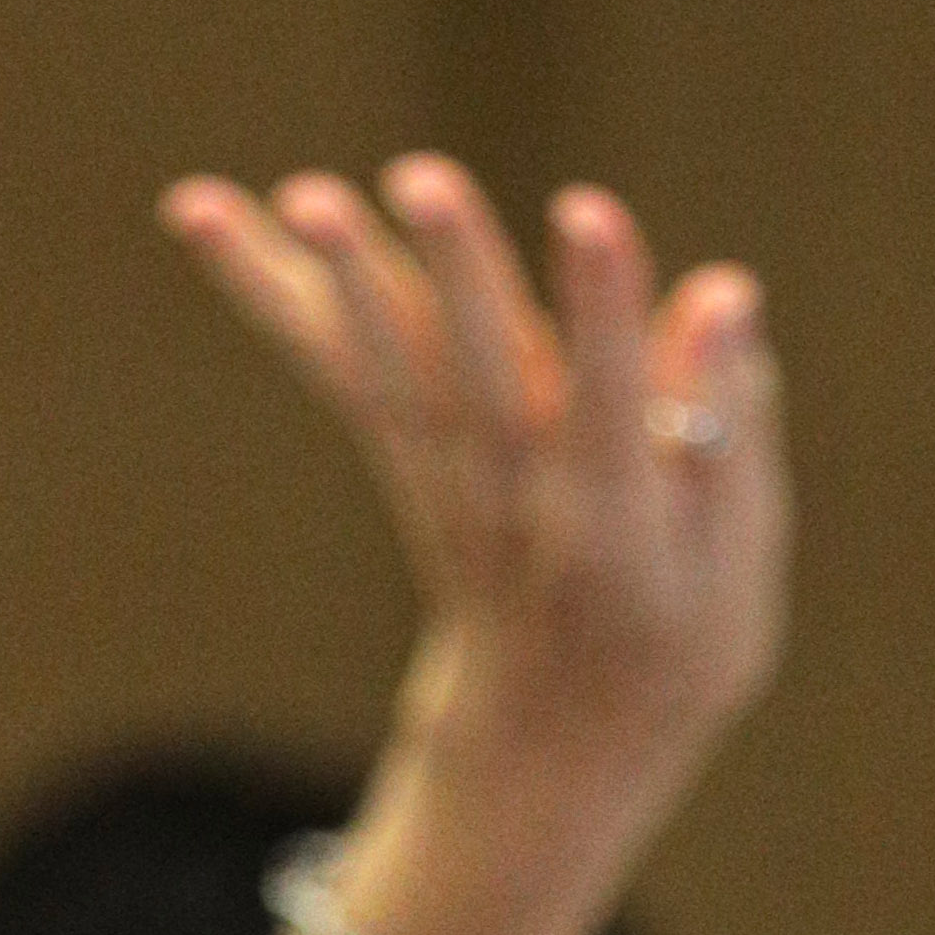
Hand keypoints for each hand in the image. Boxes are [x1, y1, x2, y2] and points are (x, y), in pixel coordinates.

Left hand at [164, 156, 786, 934]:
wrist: (551, 754)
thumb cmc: (677, 648)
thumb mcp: (736, 577)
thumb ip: (732, 441)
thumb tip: (725, 292)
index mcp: (616, 533)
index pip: (613, 413)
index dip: (605, 316)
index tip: (592, 215)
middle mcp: (518, 505)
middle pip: (482, 382)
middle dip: (458, 273)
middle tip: (424, 180)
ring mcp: (447, 483)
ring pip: (391, 372)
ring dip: (339, 279)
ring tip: (301, 194)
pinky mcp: (402, 458)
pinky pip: (335, 366)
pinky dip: (269, 290)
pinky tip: (198, 211)